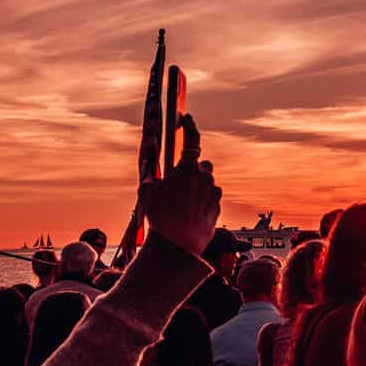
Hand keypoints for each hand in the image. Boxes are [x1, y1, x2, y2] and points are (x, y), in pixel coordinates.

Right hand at [139, 117, 219, 257]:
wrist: (178, 246)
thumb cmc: (161, 218)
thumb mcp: (147, 193)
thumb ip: (153, 180)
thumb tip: (154, 180)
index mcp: (187, 169)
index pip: (192, 140)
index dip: (190, 127)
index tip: (187, 119)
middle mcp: (205, 178)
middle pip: (202, 165)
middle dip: (193, 169)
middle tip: (178, 181)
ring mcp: (214, 193)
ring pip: (207, 183)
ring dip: (197, 188)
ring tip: (181, 204)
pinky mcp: (218, 208)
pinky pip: (210, 199)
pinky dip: (202, 202)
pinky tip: (189, 215)